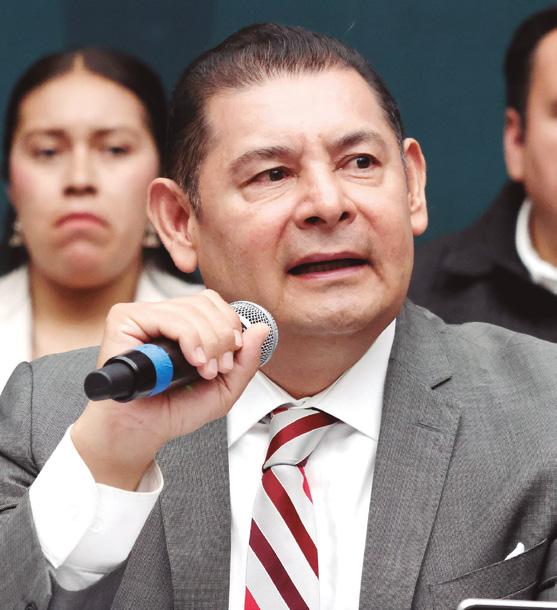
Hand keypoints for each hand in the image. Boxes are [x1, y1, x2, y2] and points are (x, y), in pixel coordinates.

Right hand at [72, 289, 268, 489]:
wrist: (140, 433)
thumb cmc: (172, 410)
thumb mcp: (223, 389)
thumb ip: (246, 361)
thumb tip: (262, 329)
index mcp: (182, 325)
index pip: (212, 303)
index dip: (229, 325)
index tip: (231, 356)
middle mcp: (162, 317)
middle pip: (205, 303)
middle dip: (222, 337)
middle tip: (218, 367)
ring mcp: (142, 316)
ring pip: (191, 310)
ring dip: (209, 342)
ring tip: (204, 370)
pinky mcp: (124, 320)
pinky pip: (169, 317)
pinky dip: (190, 339)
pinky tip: (192, 361)